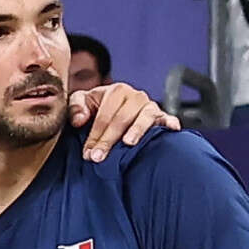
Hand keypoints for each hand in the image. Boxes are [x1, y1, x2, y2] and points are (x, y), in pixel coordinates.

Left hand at [65, 80, 181, 160]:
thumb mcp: (82, 101)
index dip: (95, 135)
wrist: (113, 108)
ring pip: (144, 118)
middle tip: (98, 157)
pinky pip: (168, 118)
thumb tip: (79, 120)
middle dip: (108, 140)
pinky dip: (170, 122)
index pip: (105, 115)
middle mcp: (136, 97)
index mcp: (117, 91)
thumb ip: (76, 107)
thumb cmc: (96, 106)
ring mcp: (150, 107)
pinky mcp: (161, 117)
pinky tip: (172, 129)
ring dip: (136, 131)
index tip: (87, 153)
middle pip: (122, 119)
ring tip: (128, 143)